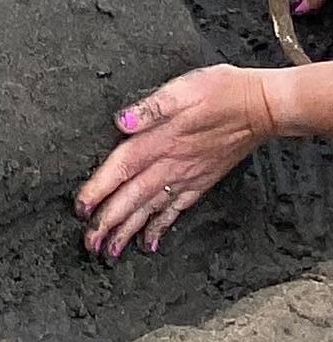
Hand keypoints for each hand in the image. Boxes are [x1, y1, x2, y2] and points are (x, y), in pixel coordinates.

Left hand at [75, 64, 280, 258]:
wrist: (260, 107)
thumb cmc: (220, 92)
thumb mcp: (182, 89)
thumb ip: (149, 108)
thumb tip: (121, 120)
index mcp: (159, 141)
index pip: (121, 169)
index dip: (99, 190)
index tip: (81, 210)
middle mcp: (170, 165)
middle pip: (132, 199)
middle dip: (108, 224)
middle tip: (89, 246)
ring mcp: (186, 177)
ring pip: (151, 210)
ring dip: (129, 232)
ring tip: (111, 252)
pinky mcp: (201, 182)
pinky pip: (176, 211)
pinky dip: (161, 228)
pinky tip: (149, 243)